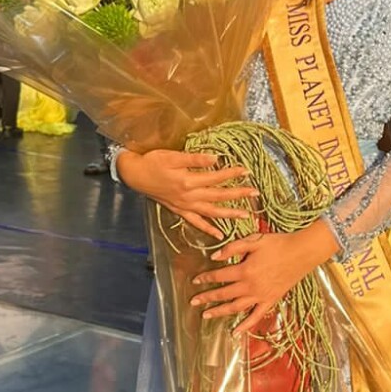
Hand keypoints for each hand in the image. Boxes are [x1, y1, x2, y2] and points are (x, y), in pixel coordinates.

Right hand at [117, 149, 257, 237]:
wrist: (135, 175)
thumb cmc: (153, 162)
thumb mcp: (173, 156)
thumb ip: (195, 159)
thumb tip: (216, 158)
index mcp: (188, 181)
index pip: (216, 177)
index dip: (232, 173)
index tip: (247, 170)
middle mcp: (189, 196)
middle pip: (218, 196)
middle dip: (238, 195)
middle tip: (255, 193)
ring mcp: (184, 206)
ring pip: (211, 212)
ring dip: (229, 214)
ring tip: (245, 216)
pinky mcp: (179, 210)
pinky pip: (196, 222)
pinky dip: (208, 229)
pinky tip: (219, 235)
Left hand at [191, 222, 338, 334]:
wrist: (302, 252)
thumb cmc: (278, 243)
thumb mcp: (254, 240)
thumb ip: (232, 248)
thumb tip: (214, 257)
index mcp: (245, 270)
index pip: (219, 276)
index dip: (205, 278)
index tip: (195, 281)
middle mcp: (250, 286)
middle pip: (224, 294)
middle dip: (207, 297)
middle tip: (193, 302)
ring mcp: (260, 296)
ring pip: (236, 307)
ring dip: (220, 312)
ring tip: (206, 315)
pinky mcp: (270, 300)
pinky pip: (256, 316)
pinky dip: (245, 325)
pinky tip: (235, 332)